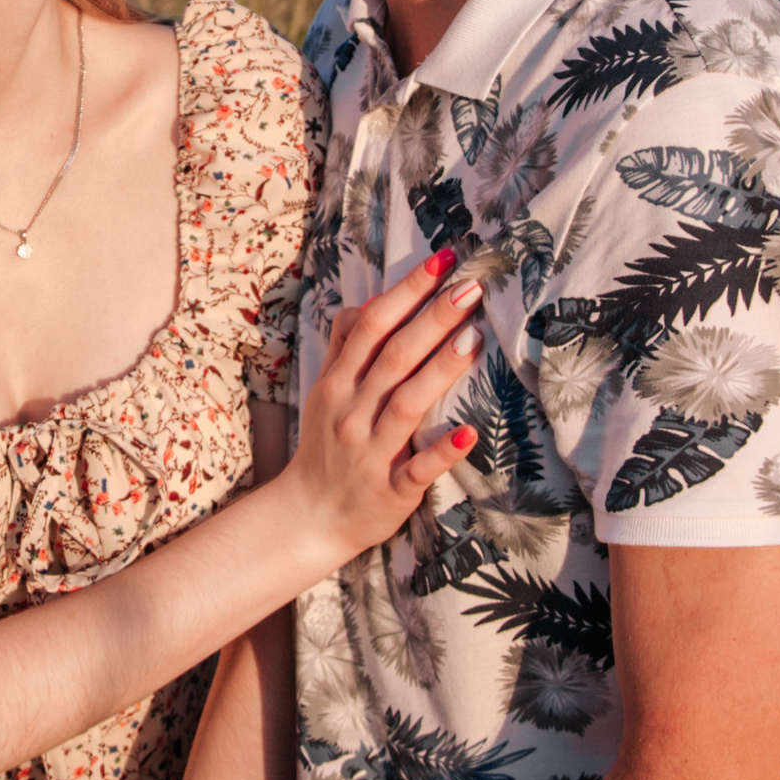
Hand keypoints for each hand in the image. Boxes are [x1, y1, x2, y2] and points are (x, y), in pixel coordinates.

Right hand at [273, 252, 485, 569]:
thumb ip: (345, 349)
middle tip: (470, 287)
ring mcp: (370, 452)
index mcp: (338, 384)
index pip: (373, 326)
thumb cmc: (325, 447)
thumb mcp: (324, 392)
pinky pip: (417, 470)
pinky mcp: (389, 491)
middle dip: (432, 319)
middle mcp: (352, 413)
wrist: (306, 518)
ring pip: (405, 405)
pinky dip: (442, 452)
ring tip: (473, 339)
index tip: (442, 261)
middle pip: (393, 358)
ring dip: (439, 372)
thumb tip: (363, 304)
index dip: (406, 291)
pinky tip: (469, 434)